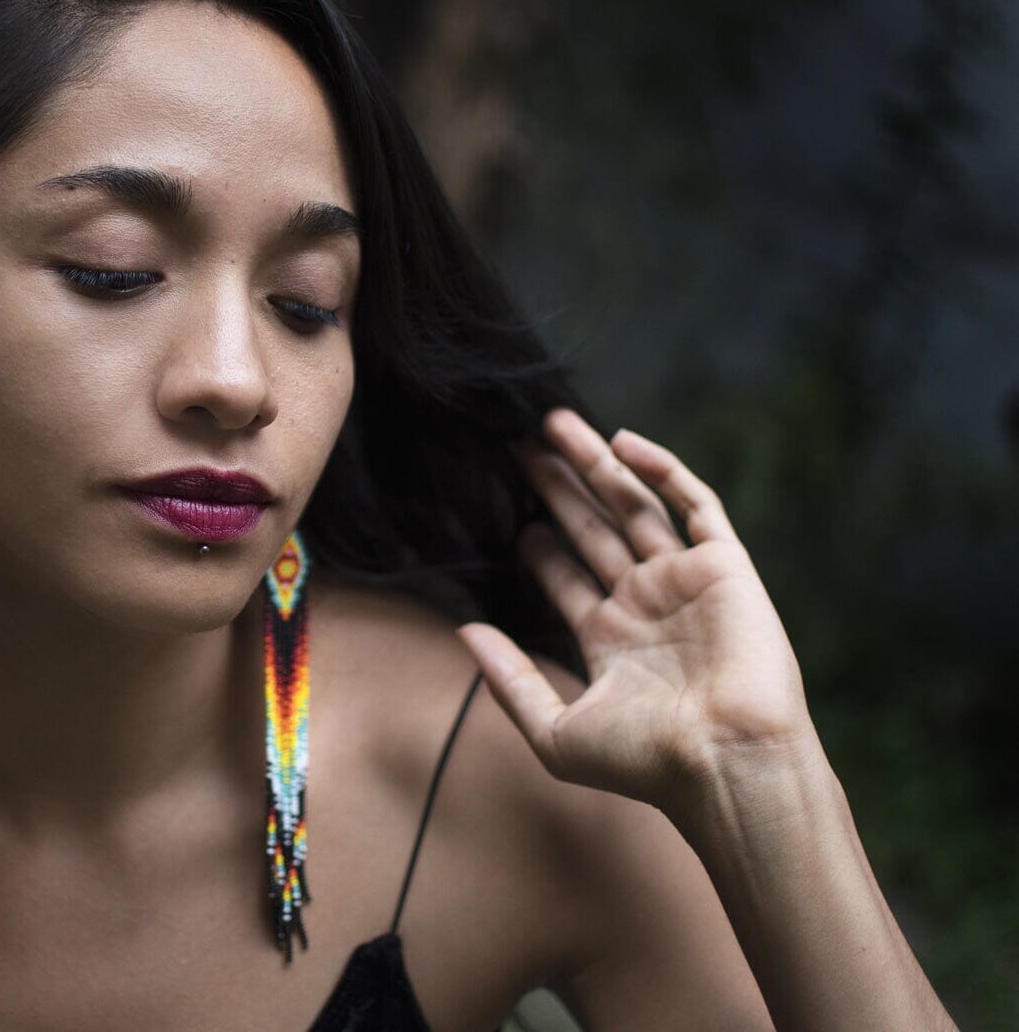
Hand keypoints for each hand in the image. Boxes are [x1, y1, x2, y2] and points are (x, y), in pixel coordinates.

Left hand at [455, 407, 818, 814]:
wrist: (726, 763)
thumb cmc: (644, 762)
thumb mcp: (554, 731)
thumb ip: (508, 680)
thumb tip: (462, 635)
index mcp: (611, 642)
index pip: (567, 579)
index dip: (540, 548)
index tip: (510, 517)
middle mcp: (647, 606)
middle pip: (594, 529)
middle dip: (558, 489)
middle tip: (520, 447)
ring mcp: (685, 582)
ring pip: (634, 505)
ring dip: (597, 463)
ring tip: (555, 424)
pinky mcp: (725, 566)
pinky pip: (694, 503)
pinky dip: (662, 469)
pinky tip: (622, 441)